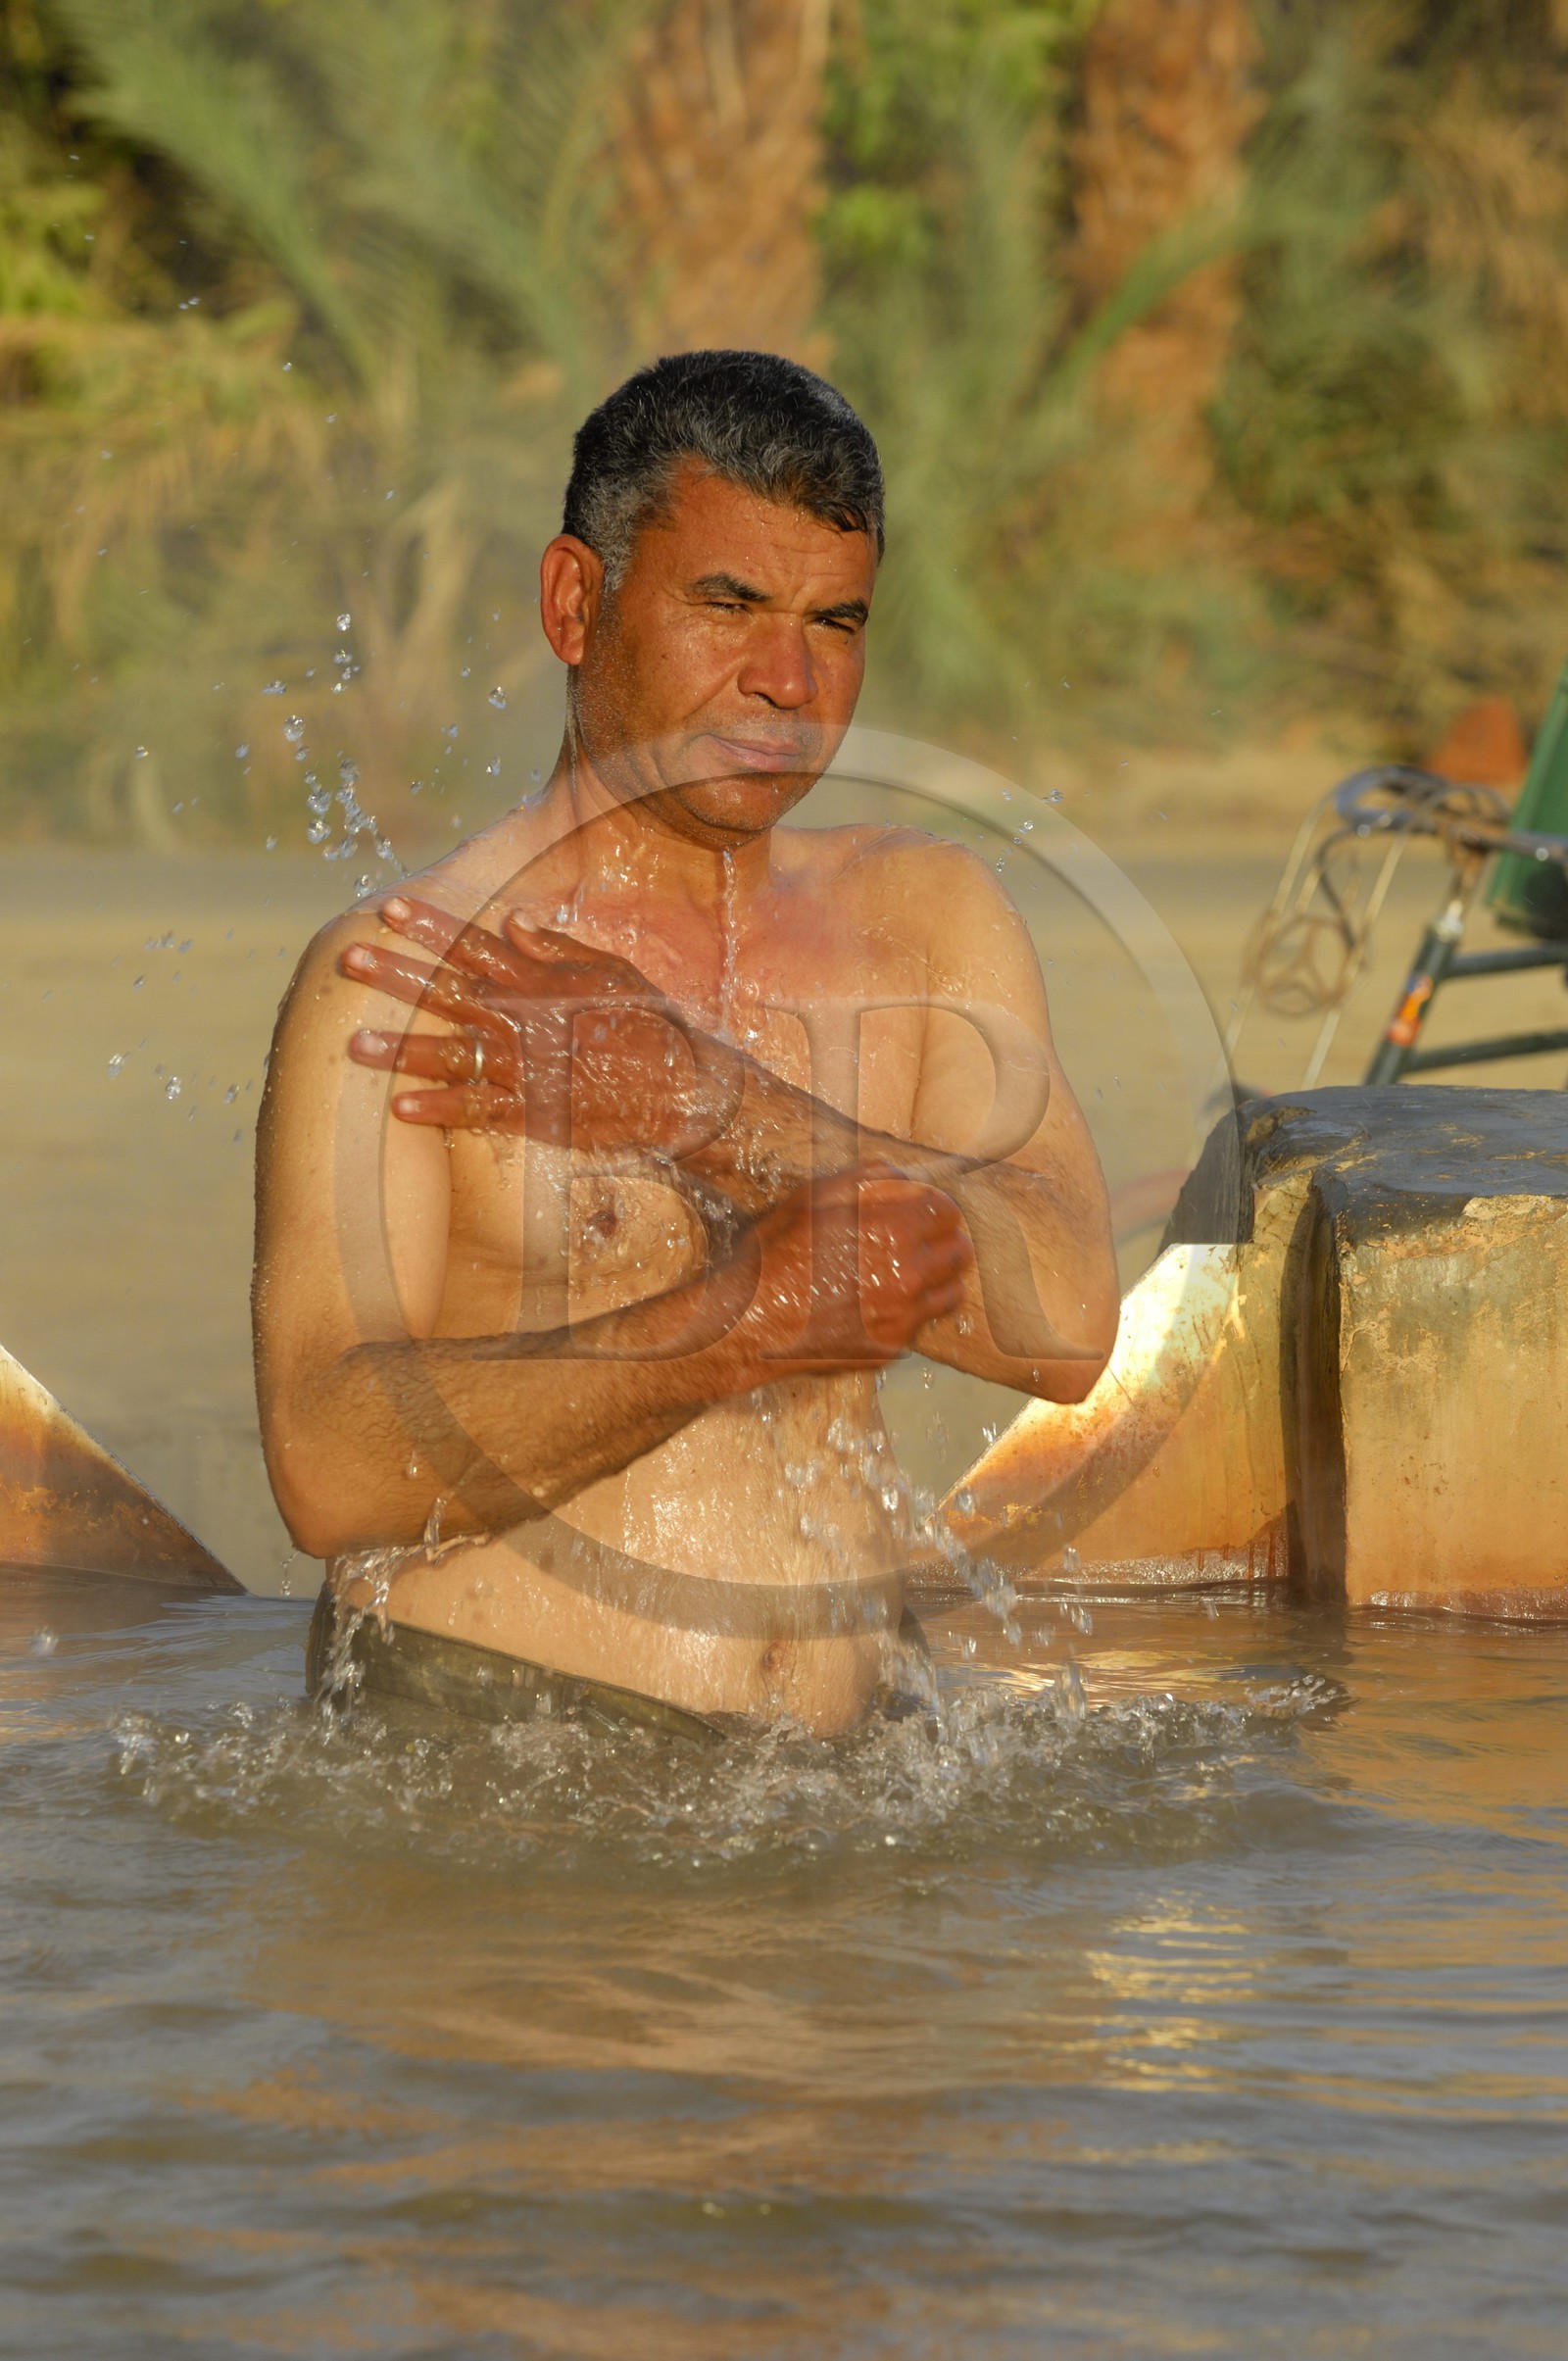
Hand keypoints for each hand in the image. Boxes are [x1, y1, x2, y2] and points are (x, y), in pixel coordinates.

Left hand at [341, 894, 735, 1156]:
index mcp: (543, 982)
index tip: (391, 910)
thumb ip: (558, 949)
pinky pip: (477, 1111)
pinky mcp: (536, 1114)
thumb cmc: (651, 1025)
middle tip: (350, 961)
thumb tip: (512, 921)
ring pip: (452, 1055)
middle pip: (449, 994)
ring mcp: (528, 1069)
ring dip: (400, 1050)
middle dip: (396, 976)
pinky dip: (438, 1109)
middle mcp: (527, 1021)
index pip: (475, 947)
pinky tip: (398, 1107)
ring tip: (353, 1046)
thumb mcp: (612, 972)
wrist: (686, 1089)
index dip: (431, 927)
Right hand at [731, 1163, 972, 1375]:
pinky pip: (922, 1323)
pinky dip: (910, 1312)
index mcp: (895, 1228)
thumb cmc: (776, 1255)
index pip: (949, 1211)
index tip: (924, 1212)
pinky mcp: (892, 1347)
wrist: (750, 1321)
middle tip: (919, 1243)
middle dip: (944, 1242)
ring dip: (937, 1279)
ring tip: (907, 1275)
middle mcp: (910, 1274)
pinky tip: (879, 1304)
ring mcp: (904, 1315)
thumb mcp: (812, 1198)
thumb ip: (866, 1179)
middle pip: (960, 1252)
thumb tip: (903, 1176)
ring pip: (952, 1291)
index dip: (937, 1208)